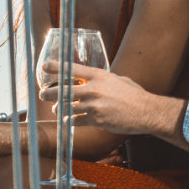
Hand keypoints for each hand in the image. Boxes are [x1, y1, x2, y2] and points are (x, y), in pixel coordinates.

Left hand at [38, 63, 181, 137]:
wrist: (146, 111)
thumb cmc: (134, 94)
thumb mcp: (118, 79)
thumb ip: (102, 79)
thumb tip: (90, 79)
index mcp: (99, 76)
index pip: (72, 69)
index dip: (56, 67)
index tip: (44, 67)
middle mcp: (94, 89)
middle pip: (63, 91)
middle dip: (48, 93)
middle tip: (43, 95)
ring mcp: (94, 106)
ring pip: (66, 108)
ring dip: (59, 109)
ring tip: (56, 109)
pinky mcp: (96, 120)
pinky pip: (75, 121)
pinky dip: (70, 121)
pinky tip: (68, 120)